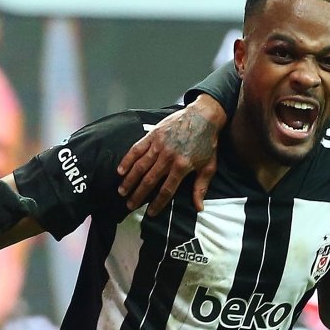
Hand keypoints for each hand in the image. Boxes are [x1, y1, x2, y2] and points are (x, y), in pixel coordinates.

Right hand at [116, 99, 221, 215]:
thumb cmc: (207, 143)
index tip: (150, 213)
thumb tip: (199, 207)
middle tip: (129, 206)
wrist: (203, 116)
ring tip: (122, 191)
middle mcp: (168, 157)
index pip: (166, 190)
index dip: (158, 203)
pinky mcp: (152, 135)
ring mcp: (158, 145)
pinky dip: (127, 160)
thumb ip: (201, 187)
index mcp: (182, 166)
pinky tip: (120, 170)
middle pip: (149, 180)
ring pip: (140, 166)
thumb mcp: (209, 166)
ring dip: (130, 180)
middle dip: (138, 195)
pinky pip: (137, 149)